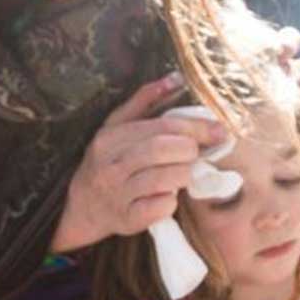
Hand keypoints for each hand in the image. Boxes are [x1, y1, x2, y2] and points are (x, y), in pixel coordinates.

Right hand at [53, 73, 225, 252]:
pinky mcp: (125, 220)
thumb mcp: (117, 127)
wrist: (81, 208)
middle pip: (160, 150)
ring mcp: (116, 194)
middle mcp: (109, 165)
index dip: (195, 127)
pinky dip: (171, 202)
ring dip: (183, 175)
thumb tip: (175, 78)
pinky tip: (169, 197)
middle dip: (189, 150)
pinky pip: (159, 208)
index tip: (218, 131)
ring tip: (185, 174)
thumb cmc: (108, 162)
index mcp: (110, 138)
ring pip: (162, 180)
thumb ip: (144, 101)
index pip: (160, 126)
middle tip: (197, 154)